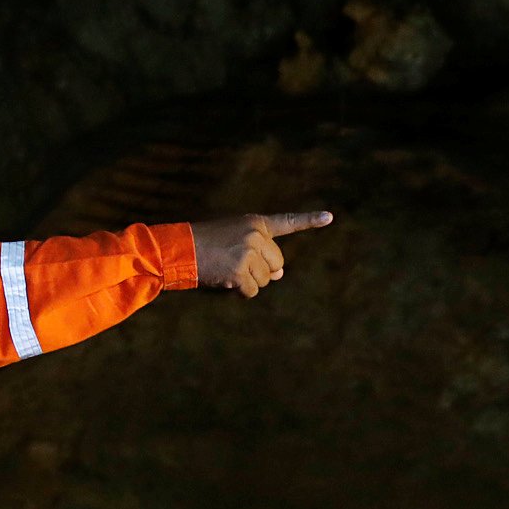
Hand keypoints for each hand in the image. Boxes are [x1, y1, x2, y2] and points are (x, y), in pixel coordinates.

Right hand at [192, 211, 332, 297]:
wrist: (179, 249)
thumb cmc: (206, 244)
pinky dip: (240, 291)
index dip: (309, 221)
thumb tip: (280, 275)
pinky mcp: (239, 271)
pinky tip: (224, 279)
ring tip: (226, 268)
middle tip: (236, 262)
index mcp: (255, 223)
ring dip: (248, 280)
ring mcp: (248, 253)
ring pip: (265, 280)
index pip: (286, 223)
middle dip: (261, 269)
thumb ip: (261, 254)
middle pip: (277, 264)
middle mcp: (255, 236)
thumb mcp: (235, 241)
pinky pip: (252, 291)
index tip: (329, 217)